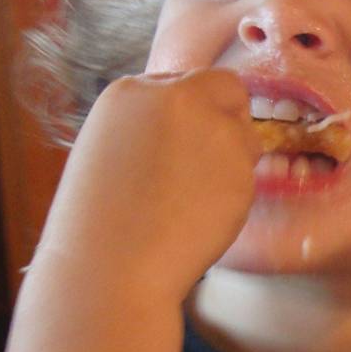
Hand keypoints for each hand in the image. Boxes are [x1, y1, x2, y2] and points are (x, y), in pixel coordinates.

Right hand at [35, 69, 261, 299]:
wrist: (111, 268)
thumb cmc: (101, 222)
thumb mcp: (110, 150)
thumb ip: (150, 126)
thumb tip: (192, 123)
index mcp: (131, 91)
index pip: (183, 83)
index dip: (189, 115)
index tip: (178, 148)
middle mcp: (176, 97)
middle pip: (227, 89)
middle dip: (226, 119)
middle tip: (203, 167)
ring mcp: (213, 128)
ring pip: (246, 134)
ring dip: (231, 162)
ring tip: (189, 202)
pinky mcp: (240, 165)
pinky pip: (249, 174)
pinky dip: (233, 196)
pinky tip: (199, 218)